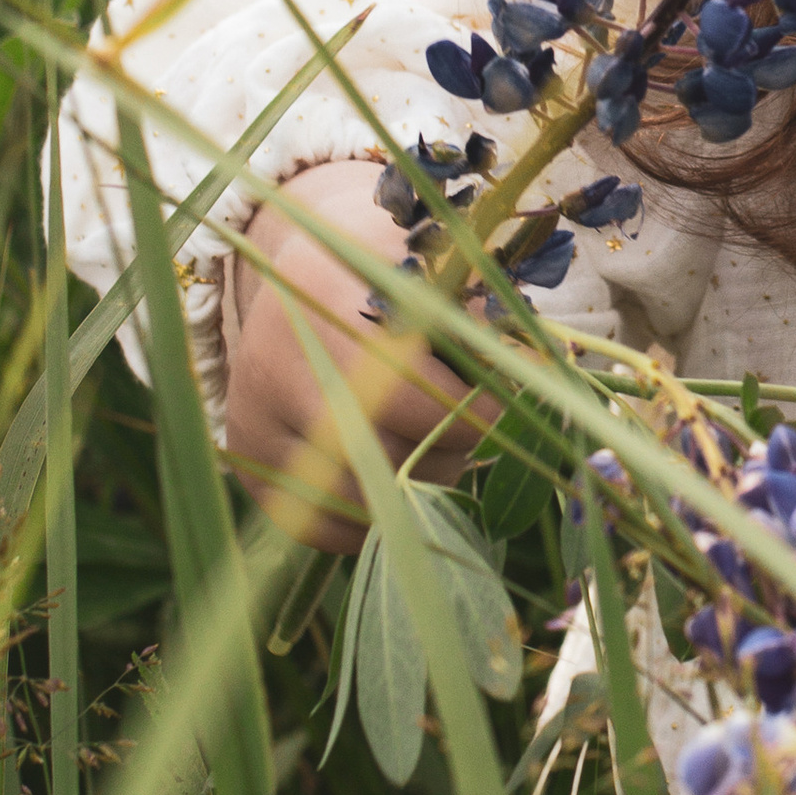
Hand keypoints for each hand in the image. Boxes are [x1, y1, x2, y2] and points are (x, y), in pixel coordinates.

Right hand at [223, 158, 490, 550]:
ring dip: (414, 492)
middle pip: (387, 458)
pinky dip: (373, 518)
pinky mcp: (249, 464)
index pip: (413, 396)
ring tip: (430, 449)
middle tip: (468, 434)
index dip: (475, 416)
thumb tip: (546, 374)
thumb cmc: (391, 271)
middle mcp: (277, 366)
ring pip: (358, 502)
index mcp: (328, 303)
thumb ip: (483, 316)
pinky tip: (393, 474)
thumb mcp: (436, 268)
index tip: (508, 411)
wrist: (298, 273)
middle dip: (447, 456)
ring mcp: (255, 421)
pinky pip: (324, 526)